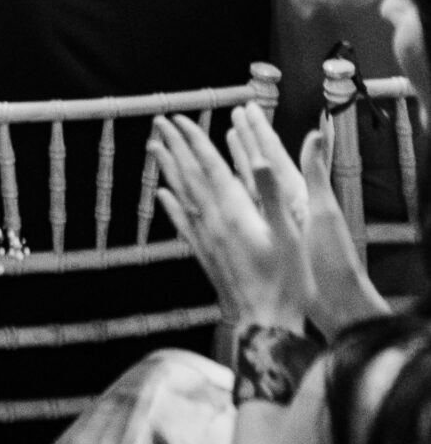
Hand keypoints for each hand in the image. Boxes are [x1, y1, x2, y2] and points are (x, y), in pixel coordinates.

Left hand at [150, 111, 311, 328]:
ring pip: (181, 195)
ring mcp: (206, 239)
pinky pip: (182, 223)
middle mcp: (214, 221)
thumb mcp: (288, 235)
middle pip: (189, 176)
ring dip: (168, 169)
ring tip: (155, 149)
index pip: (209, 166)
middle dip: (174, 146)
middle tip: (159, 123)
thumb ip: (271, 195)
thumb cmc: (285, 282)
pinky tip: (162, 195)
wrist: (265, 324)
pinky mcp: (205, 255)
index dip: (194, 141)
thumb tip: (257, 159)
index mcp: (235, 211)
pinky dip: (171, 205)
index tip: (180, 119)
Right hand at [224, 105, 385, 339]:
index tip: (244, 109)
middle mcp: (284, 204)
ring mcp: (275, 222)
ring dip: (235, 162)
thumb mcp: (323, 212)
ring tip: (220, 142)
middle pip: (259, 164)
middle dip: (244, 140)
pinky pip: (241, 210)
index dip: (258, 131)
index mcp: (297, 194)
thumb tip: (316, 133)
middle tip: (231, 116)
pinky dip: (226, 195)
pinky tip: (213, 191)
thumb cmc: (332, 258)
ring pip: (248, 185)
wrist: (335, 301)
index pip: (273, 154)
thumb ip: (315, 173)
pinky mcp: (267, 239)